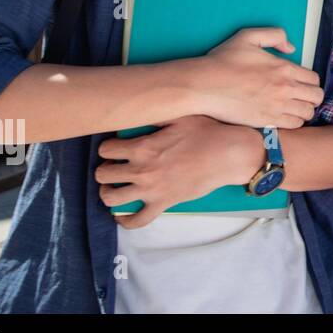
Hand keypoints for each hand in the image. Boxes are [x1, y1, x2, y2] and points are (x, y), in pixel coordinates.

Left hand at [96, 116, 262, 228]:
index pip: (106, 149)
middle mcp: (142, 170)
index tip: (115, 147)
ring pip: (111, 198)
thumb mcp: (180, 116)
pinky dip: (125, 220)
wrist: (229, 155)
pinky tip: (122, 215)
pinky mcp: (163, 204)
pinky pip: (137, 221)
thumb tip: (141, 111)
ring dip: (107, 193)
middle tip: (114, 166)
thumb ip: (155, 115)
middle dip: (105, 169)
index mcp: (143, 147)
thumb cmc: (207, 133)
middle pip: (103, 174)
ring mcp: (151, 190)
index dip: (108, 147)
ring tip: (113, 187)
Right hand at [185, 27, 323, 128]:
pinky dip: (294, 122)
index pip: (314, 79)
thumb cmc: (223, 60)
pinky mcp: (266, 121)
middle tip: (302, 96)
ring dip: (305, 110)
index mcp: (284, 68)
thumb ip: (275, 35)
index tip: (302, 83)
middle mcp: (285, 88)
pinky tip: (285, 116)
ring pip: (307, 113)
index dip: (310, 81)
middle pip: (316, 97)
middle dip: (312, 96)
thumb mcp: (248, 36)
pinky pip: (293, 125)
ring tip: (295, 107)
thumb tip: (291, 49)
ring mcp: (276, 106)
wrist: (204, 85)